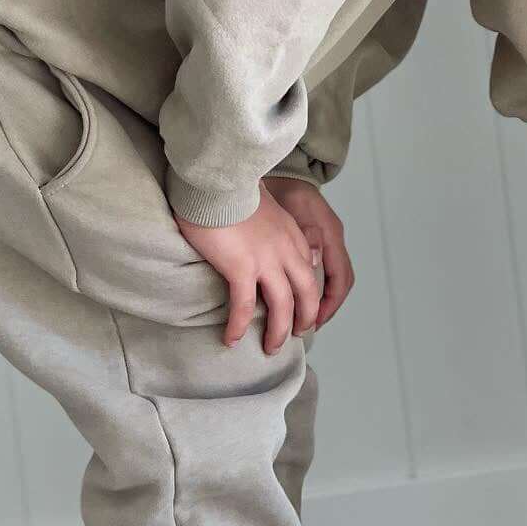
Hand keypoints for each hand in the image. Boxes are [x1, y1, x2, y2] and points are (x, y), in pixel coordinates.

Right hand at [176, 183, 320, 351]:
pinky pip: (243, 307)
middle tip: (298, 334)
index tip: (303, 307)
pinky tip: (231, 340)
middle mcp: (285, 248)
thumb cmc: (231, 186)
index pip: (309, 269)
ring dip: (278, 331)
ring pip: (282, 306)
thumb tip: (271, 229)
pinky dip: (238, 326)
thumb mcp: (263, 201)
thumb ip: (272, 219)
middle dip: (305, 317)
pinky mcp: (241, 267)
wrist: (217, 177)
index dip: (309, 292)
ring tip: (270, 348)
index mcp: (291, 232)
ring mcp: (266, 260)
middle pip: (305, 292)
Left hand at [264, 175, 354, 326]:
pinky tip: (296, 293)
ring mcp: (326, 238)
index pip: (340, 279)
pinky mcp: (316, 237)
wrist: (282, 171)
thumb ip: (306, 232)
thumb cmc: (284, 190)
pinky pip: (323, 267)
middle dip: (327, 307)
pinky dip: (314, 284)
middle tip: (307, 325)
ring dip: (321, 297)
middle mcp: (332, 239)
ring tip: (302, 315)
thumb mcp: (292, 210)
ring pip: (333, 276)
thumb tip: (316, 258)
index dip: (329, 304)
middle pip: (341, 282)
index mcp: (330, 235)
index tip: (313, 321)